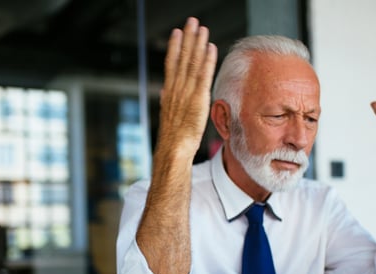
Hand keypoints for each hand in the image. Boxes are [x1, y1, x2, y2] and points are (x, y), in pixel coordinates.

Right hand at [155, 17, 217, 161]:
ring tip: (202, 29)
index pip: (171, 64)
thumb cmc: (173, 139)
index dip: (174, 47)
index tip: (177, 32)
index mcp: (169, 92)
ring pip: (192, 63)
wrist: (173, 149)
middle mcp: (176, 89)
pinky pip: (203, 76)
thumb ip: (168, 102)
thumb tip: (164, 94)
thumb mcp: (168, 116)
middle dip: (187, 38)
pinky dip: (206, 60)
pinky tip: (210, 48)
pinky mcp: (197, 99)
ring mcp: (186, 93)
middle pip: (181, 58)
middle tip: (191, 21)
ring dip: (197, 44)